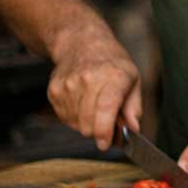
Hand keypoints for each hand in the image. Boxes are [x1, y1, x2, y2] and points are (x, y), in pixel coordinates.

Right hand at [46, 28, 141, 151]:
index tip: (105, 144)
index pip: (105, 109)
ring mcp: (68, 85)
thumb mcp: (133, 80)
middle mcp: (89, 80)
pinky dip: (74, 117)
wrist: (82, 44)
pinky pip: (64, 118)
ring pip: (76, 124)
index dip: (104, 131)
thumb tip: (134, 129)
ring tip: (94, 106)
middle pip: (88, 123)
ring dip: (86, 123)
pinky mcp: (54, 90)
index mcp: (114, 77)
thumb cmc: (112, 64)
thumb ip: (134, 108)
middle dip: (99, 130)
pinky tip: (81, 103)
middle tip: (107, 122)